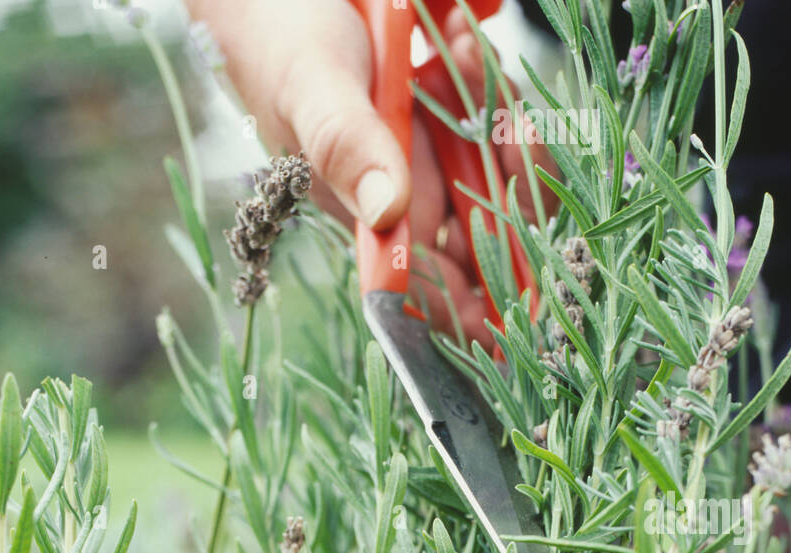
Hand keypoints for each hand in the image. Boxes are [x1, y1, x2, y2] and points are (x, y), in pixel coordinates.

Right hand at [185, 0, 551, 342]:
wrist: (271, 2)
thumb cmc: (283, 45)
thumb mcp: (315, 90)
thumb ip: (346, 146)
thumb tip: (389, 211)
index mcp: (373, 222)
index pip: (440, 286)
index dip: (486, 284)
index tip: (519, 240)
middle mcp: (406, 200)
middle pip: (490, 228)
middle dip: (517, 176)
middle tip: (511, 122)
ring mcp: (426, 158)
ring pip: (499, 166)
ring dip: (497, 109)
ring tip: (463, 47)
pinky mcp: (439, 118)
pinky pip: (488, 115)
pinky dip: (487, 80)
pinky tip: (458, 38)